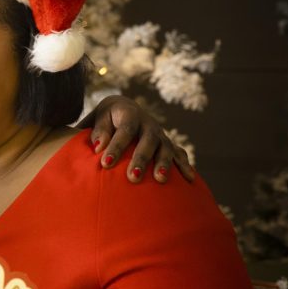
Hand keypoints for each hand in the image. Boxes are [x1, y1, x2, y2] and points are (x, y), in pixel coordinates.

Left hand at [79, 95, 194, 183]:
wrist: (122, 109)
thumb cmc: (105, 119)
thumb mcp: (98, 118)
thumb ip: (98, 131)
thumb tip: (98, 147)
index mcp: (129, 113)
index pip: (125, 130)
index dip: (117, 146)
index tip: (106, 164)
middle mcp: (147, 123)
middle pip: (148, 140)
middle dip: (141, 159)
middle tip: (133, 177)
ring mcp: (159, 134)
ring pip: (165, 147)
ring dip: (164, 163)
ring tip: (160, 179)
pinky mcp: (167, 143)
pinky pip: (179, 153)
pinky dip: (185, 165)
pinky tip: (189, 180)